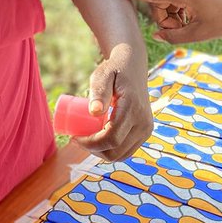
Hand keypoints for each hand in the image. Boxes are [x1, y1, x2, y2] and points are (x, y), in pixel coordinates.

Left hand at [74, 43, 152, 161]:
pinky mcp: (145, 132)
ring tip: (88, 141)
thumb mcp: (103, 76)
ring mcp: (146, 129)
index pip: (111, 139)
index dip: (90, 144)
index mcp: (132, 108)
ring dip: (102, 153)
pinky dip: (112, 151)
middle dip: (94, 151)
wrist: (133, 67)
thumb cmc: (114, 70)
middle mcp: (143, 122)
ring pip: (122, 155)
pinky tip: (100, 144)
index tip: (75, 137)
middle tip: (78, 140)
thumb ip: (99, 91)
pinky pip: (127, 151)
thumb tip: (94, 112)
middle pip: (115, 152)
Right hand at [114, 0, 221, 43]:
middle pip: (157, 4)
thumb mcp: (198, 35)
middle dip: (163, 20)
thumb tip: (156, 34)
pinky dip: (177, 12)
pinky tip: (191, 19)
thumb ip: (174, 37)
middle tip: (179, 31)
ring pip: (164, 3)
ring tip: (188, 26)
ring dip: (170, 18)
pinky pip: (173, 0)